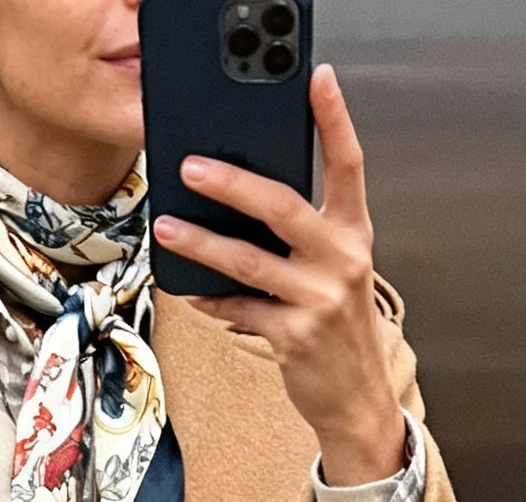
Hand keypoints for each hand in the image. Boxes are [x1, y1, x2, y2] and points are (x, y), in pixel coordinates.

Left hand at [152, 65, 405, 485]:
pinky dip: (211, 298)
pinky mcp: (294, 335)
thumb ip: (303, 236)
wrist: (357, 399)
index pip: (348, 164)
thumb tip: (242, 202)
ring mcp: (319, 299)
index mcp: (353, 234)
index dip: (334, 119)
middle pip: (282, 205)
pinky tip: (188, 288)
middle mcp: (341, 260)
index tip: (318, 79)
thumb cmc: (340, 328)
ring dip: (202, 241)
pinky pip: (240, 308)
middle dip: (231, 182)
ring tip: (167, 226)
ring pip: (249, 260)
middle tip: (192, 166)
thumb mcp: (336, 271)